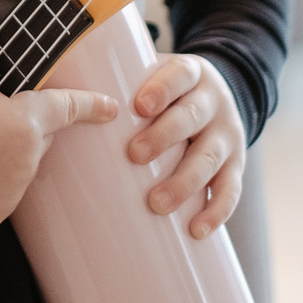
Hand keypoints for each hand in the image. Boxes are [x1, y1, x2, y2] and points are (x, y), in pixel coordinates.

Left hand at [128, 52, 245, 237]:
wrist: (217, 96)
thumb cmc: (169, 90)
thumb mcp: (153, 73)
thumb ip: (122, 81)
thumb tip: (65, 95)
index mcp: (191, 73)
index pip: (179, 75)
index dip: (162, 89)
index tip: (140, 107)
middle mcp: (214, 102)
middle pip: (192, 117)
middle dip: (164, 137)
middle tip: (135, 155)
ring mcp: (228, 134)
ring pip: (210, 158)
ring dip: (184, 182)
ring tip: (156, 203)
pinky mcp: (237, 164)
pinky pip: (231, 189)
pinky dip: (216, 211)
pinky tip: (197, 229)